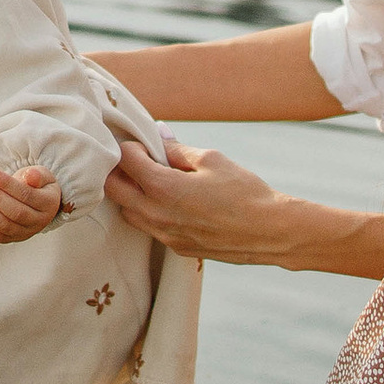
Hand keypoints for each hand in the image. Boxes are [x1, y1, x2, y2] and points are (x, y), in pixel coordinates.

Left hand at [0, 164, 62, 240]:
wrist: (36, 201)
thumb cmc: (37, 185)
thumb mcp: (42, 174)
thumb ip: (37, 175)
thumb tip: (30, 176)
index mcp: (49, 204)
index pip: (26, 195)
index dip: (7, 184)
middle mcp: (40, 222)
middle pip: (15, 213)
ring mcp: (26, 233)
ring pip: (4, 226)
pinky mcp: (12, 239)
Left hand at [107, 137, 305, 263]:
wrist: (270, 232)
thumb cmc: (244, 192)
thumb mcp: (212, 160)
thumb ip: (178, 150)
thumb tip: (159, 135)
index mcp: (164, 188)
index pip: (126, 161)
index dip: (131, 147)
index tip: (144, 144)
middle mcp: (157, 214)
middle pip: (113, 190)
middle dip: (119, 171)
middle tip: (139, 160)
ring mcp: (165, 235)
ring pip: (127, 213)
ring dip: (131, 195)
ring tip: (153, 182)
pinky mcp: (177, 247)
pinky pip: (149, 228)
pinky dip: (150, 212)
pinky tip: (171, 202)